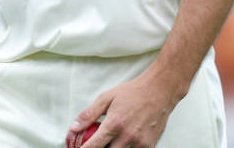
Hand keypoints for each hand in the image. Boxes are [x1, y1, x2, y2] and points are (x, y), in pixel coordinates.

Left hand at [66, 69, 181, 147]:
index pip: (94, 146)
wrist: (160, 91)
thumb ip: (88, 114)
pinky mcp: (150, 146)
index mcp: (114, 124)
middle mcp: (127, 136)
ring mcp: (140, 143)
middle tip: (97, 143)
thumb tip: (73, 128)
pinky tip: (124, 142)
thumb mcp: (107, 97)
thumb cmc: (133, 92)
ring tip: (112, 140)